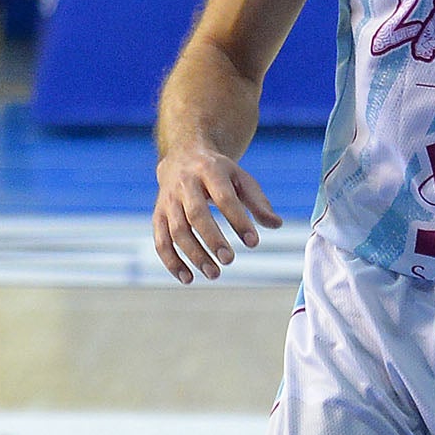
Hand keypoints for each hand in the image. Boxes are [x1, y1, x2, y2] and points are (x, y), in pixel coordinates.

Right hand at [151, 147, 281, 281]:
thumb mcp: (240, 179)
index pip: (224, 197)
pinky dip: (172, 261)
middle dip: (212, 239)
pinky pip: (161, 240)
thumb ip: (258, 202)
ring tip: (214, 273)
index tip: (253, 242)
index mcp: (209, 171)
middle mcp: (185, 184)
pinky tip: (188, 278)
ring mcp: (169, 200)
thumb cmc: (218, 173)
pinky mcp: (158, 214)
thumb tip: (275, 225)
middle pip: (196, 214)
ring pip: (177, 230)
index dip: (238, 220)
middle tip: (229, 260)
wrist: (182, 156)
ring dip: (194, 254)